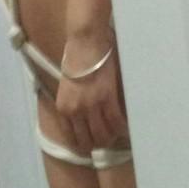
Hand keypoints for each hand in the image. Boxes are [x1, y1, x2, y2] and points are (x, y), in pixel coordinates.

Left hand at [55, 32, 128, 158]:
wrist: (85, 42)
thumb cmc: (75, 59)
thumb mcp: (67, 87)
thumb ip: (72, 103)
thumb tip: (83, 117)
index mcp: (63, 108)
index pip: (72, 138)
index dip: (83, 145)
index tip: (91, 145)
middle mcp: (75, 111)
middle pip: (89, 141)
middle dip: (98, 144)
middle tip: (107, 141)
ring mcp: (91, 106)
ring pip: (103, 134)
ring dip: (111, 138)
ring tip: (117, 135)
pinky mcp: (107, 98)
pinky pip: (116, 121)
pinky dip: (122, 127)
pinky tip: (125, 127)